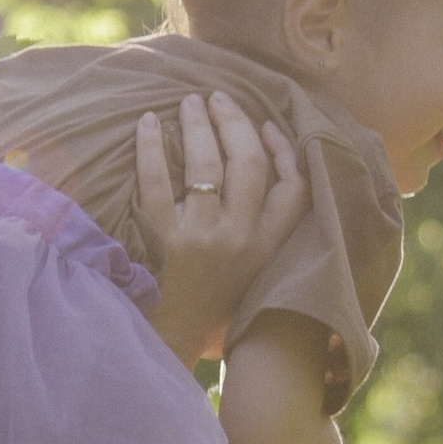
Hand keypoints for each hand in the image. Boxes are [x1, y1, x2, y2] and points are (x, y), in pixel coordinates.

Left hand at [136, 90, 305, 365]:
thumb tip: (258, 174)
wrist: (166, 346)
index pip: (294, 189)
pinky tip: (148, 124)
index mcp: (268, 250)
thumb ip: (261, 237)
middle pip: (249, 164)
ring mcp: (201, 239)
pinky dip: (152, 146)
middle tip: (219, 97)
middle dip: (236, 122)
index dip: (284, 150)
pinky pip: (157, 181)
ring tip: (189, 102)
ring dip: (199, 124)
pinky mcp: (162, 240)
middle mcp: (241, 240)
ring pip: (207, 165)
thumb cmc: (206, 311)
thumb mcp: (251, 278)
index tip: (268, 125)